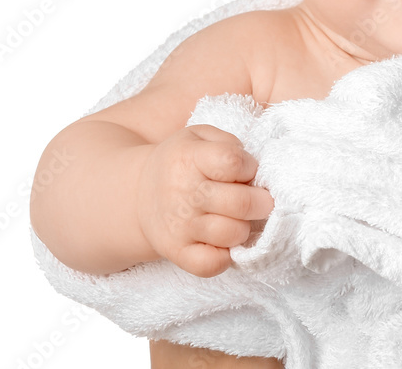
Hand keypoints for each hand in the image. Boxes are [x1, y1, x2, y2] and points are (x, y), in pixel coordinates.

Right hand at [137, 125, 274, 277]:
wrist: (139, 193)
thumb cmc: (182, 162)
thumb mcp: (200, 136)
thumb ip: (229, 143)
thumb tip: (252, 167)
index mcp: (189, 158)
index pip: (232, 162)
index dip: (250, 167)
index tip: (249, 171)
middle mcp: (183, 193)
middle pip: (239, 203)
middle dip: (262, 202)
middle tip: (261, 200)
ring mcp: (180, 226)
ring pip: (231, 234)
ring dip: (245, 227)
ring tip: (240, 219)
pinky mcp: (177, 252)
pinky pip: (210, 265)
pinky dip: (225, 258)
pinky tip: (225, 243)